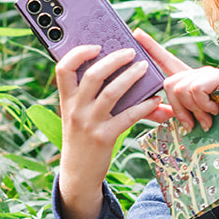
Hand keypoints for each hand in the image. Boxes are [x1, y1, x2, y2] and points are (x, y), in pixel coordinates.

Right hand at [56, 44, 171, 218]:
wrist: (78, 173)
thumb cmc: (81, 136)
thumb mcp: (75, 115)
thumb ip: (85, 94)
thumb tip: (109, 67)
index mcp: (66, 100)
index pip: (63, 69)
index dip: (78, 53)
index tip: (96, 46)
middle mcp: (75, 109)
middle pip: (93, 75)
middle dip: (114, 60)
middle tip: (130, 52)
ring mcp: (89, 124)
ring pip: (112, 92)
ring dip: (131, 77)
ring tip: (144, 68)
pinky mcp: (105, 137)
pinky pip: (128, 116)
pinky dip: (143, 106)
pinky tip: (155, 100)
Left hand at [132, 29, 218, 131]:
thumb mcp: (194, 115)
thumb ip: (175, 112)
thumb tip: (151, 110)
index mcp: (188, 80)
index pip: (166, 59)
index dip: (151, 47)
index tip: (136, 32)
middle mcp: (196, 73)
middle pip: (170, 84)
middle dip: (179, 108)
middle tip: (192, 123)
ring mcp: (207, 73)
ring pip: (182, 89)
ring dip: (194, 110)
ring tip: (207, 118)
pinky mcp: (218, 76)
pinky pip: (197, 90)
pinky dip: (203, 105)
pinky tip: (214, 110)